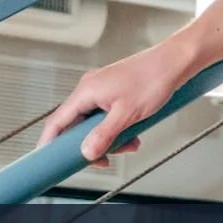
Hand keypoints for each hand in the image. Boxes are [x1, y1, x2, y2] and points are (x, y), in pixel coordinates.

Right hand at [36, 41, 187, 166]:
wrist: (174, 62)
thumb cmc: (153, 78)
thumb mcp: (127, 114)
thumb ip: (103, 135)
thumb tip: (86, 152)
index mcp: (86, 91)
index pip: (57, 121)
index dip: (50, 142)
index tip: (48, 160)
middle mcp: (90, 89)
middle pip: (77, 126)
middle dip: (93, 144)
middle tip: (106, 157)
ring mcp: (102, 90)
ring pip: (94, 124)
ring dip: (110, 138)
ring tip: (129, 143)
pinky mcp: (114, 93)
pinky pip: (107, 117)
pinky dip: (117, 129)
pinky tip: (132, 134)